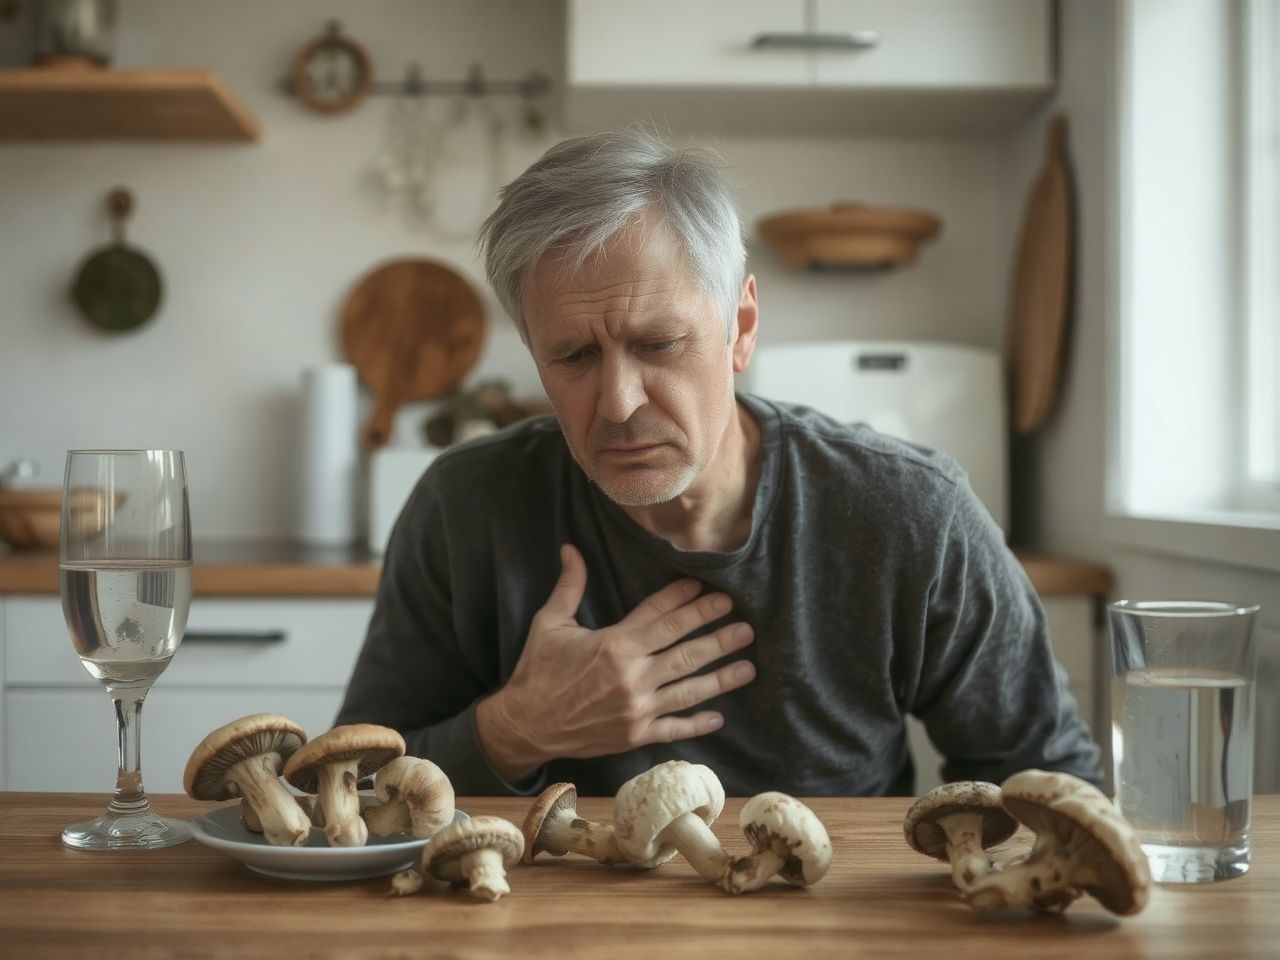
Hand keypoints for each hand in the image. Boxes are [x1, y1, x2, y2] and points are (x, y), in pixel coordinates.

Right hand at [475, 543, 755, 781]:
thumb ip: (569, 587)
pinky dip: (697, 724)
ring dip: (721, 676)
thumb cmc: (536, 672)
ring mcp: (636, 707)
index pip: (659, 616)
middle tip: (743, 622)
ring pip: (689, 688)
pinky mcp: (635, 734)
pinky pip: (673, 728)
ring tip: (749, 664)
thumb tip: (570, 548)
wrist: (524, 725)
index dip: (684, 600)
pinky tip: (720, 716)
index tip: (706, 587)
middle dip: (716, 633)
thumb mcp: (549, 624)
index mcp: (613, 644)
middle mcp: (631, 675)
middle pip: (684, 649)